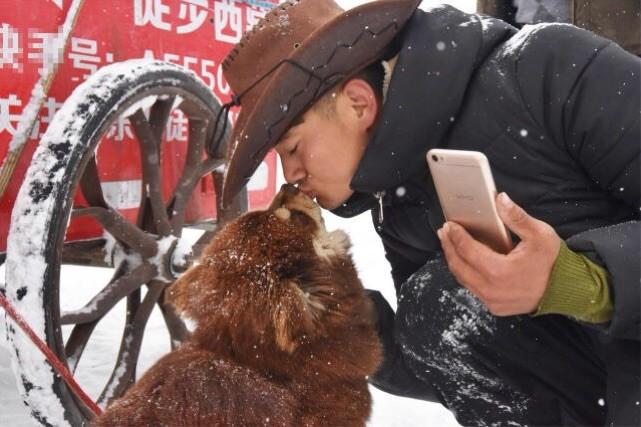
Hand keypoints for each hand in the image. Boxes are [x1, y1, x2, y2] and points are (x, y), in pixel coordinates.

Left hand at [437, 193, 561, 315]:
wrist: (566, 290)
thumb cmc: (553, 262)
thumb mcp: (539, 234)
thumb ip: (516, 217)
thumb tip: (500, 199)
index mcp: (499, 272)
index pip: (468, 251)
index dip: (456, 236)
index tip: (449, 224)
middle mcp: (491, 290)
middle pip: (459, 266)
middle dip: (449, 247)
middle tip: (444, 232)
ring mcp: (492, 301)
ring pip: (463, 279)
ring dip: (455, 260)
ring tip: (450, 243)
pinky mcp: (495, 307)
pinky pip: (472, 288)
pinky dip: (466, 273)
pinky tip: (464, 260)